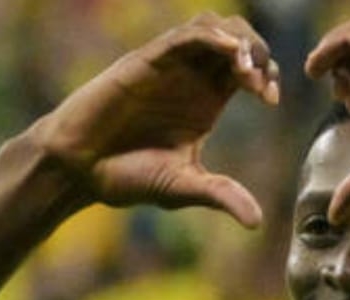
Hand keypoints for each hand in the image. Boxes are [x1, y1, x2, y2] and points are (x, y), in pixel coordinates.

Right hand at [34, 13, 278, 226]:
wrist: (78, 169)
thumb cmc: (126, 177)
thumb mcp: (182, 187)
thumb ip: (220, 195)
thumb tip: (257, 223)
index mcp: (205, 101)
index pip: (248, 70)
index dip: (266, 74)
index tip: (270, 99)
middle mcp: (190, 78)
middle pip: (238, 40)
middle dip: (258, 52)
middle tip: (260, 85)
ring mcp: (169, 67)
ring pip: (214, 27)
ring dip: (239, 40)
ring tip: (246, 71)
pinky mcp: (146, 61)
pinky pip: (186, 36)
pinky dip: (212, 37)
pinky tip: (229, 53)